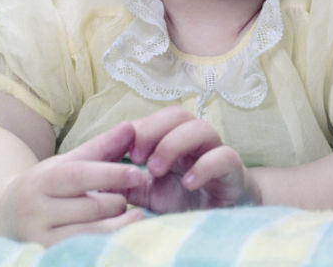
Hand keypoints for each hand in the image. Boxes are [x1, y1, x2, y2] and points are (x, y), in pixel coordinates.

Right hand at [0, 121, 145, 244]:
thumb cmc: (45, 187)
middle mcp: (35, 211)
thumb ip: (100, 147)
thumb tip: (131, 126)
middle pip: (89, 206)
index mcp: (41, 181)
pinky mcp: (46, 255)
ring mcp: (38, 238)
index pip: (79, 175)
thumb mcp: (66, 164)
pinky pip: (85, 249)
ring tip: (133, 215)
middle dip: (117, 201)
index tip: (137, 174)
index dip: (111, 174)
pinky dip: (107, 241)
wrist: (3, 219)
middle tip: (130, 196)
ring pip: (89, 233)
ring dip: (117, 223)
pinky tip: (123, 234)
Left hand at [124, 107, 255, 212]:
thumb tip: (99, 176)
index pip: (156, 118)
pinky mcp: (233, 172)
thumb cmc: (185, 200)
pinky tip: (188, 183)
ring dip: (174, 144)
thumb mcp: (149, 192)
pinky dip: (204, 166)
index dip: (138, 127)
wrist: (223, 217)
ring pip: (201, 128)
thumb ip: (128, 182)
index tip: (121, 151)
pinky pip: (224, 156)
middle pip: (177, 114)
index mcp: (174, 141)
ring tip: (156, 169)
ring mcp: (215, 153)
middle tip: (137, 157)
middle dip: (153, 129)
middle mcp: (195, 142)